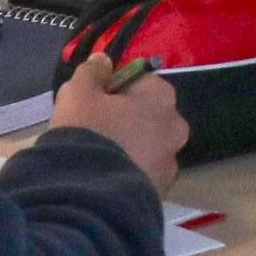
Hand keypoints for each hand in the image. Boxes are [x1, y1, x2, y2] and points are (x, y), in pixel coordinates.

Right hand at [53, 52, 187, 191]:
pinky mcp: (160, 191)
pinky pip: (142, 171)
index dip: (113, 87)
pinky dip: (128, 170)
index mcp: (162, 97)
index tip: (92, 99)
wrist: (89, 195)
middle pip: (146, 114)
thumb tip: (104, 60)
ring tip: (97, 155)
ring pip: (146, 145)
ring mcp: (170, 163)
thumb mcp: (79, 92)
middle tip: (93, 127)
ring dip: (128, 146)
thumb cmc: (87, 131)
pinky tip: (104, 176)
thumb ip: (92, 71)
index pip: (138, 80)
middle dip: (124, 117)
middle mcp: (176, 127)